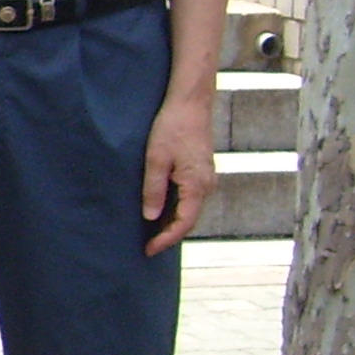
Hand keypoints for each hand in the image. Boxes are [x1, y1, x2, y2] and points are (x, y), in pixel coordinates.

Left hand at [140, 95, 216, 253]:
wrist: (191, 104)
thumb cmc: (172, 127)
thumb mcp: (155, 159)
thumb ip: (153, 189)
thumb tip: (150, 217)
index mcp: (197, 186)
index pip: (183, 224)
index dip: (165, 240)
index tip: (148, 250)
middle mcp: (207, 186)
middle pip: (189, 220)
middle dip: (168, 235)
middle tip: (147, 246)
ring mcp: (206, 179)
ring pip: (190, 210)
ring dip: (172, 223)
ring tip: (151, 233)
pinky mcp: (202, 172)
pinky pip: (190, 198)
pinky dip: (177, 209)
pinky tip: (161, 211)